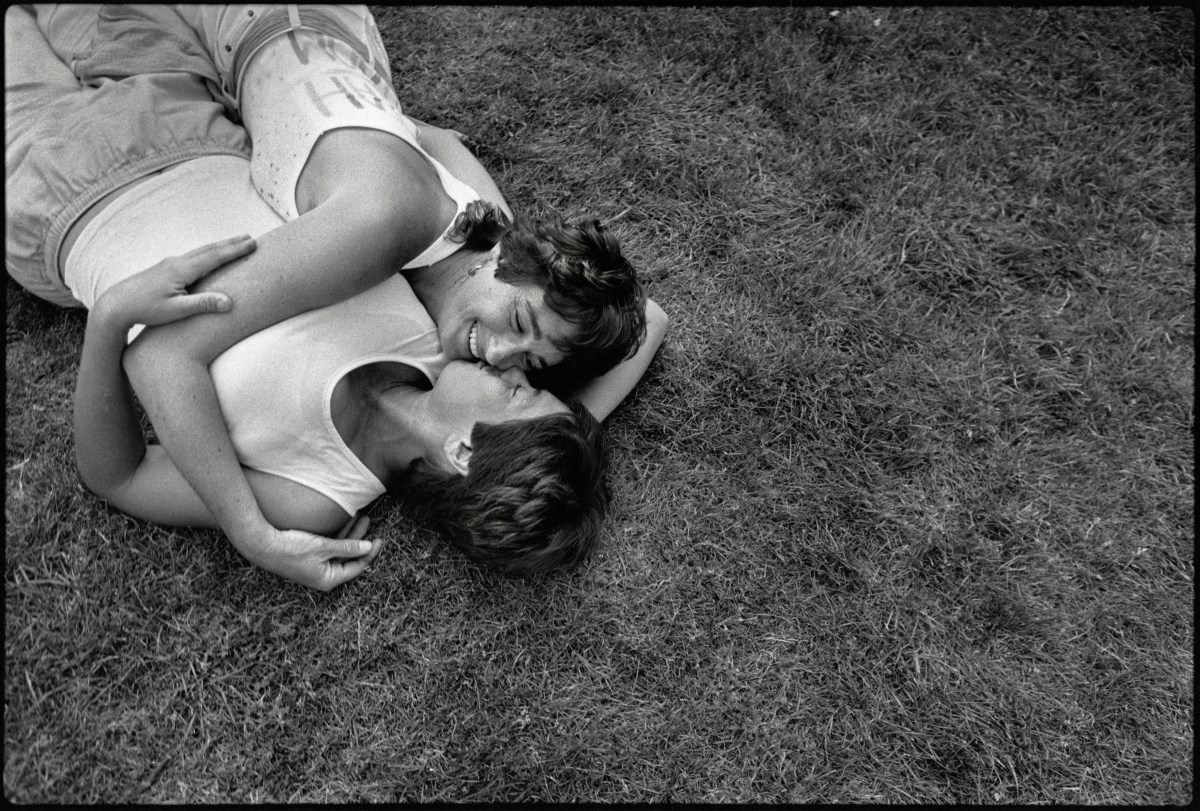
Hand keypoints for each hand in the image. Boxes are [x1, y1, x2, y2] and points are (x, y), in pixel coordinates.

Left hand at [96, 235, 254, 328]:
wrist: (117, 304)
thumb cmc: (145, 309)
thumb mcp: (176, 310)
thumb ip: (203, 304)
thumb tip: (229, 302)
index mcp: (181, 269)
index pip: (215, 257)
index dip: (235, 250)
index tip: (252, 244)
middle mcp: (177, 262)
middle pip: (209, 249)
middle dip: (231, 244)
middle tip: (251, 238)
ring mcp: (170, 263)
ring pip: (201, 251)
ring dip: (220, 246)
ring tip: (235, 243)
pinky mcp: (166, 268)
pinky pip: (193, 257)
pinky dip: (208, 253)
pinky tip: (210, 256)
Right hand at [252, 525, 384, 591]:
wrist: (262, 545)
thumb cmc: (291, 549)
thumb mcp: (323, 547)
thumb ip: (347, 547)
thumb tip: (367, 547)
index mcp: (329, 580)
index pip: (357, 567)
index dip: (370, 552)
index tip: (380, 539)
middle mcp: (324, 576)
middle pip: (349, 557)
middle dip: (360, 538)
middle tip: (369, 521)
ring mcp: (316, 567)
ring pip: (340, 549)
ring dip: (350, 534)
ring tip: (360, 516)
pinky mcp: (309, 557)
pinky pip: (330, 546)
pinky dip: (338, 535)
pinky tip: (345, 521)